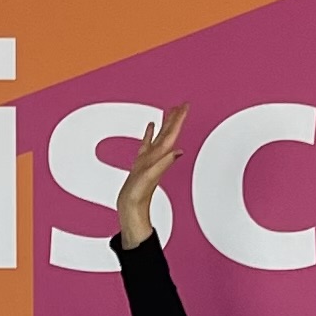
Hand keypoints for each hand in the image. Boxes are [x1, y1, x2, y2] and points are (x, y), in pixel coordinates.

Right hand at [115, 105, 187, 247]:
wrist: (130, 212)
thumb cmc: (137, 197)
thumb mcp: (149, 179)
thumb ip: (162, 164)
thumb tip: (178, 151)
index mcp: (159, 158)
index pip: (171, 134)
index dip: (178, 119)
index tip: (185, 106)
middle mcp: (156, 157)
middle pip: (169, 133)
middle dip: (175, 118)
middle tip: (181, 104)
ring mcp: (149, 159)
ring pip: (159, 136)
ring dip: (165, 123)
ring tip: (169, 110)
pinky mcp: (140, 164)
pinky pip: (146, 143)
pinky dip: (149, 133)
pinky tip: (151, 126)